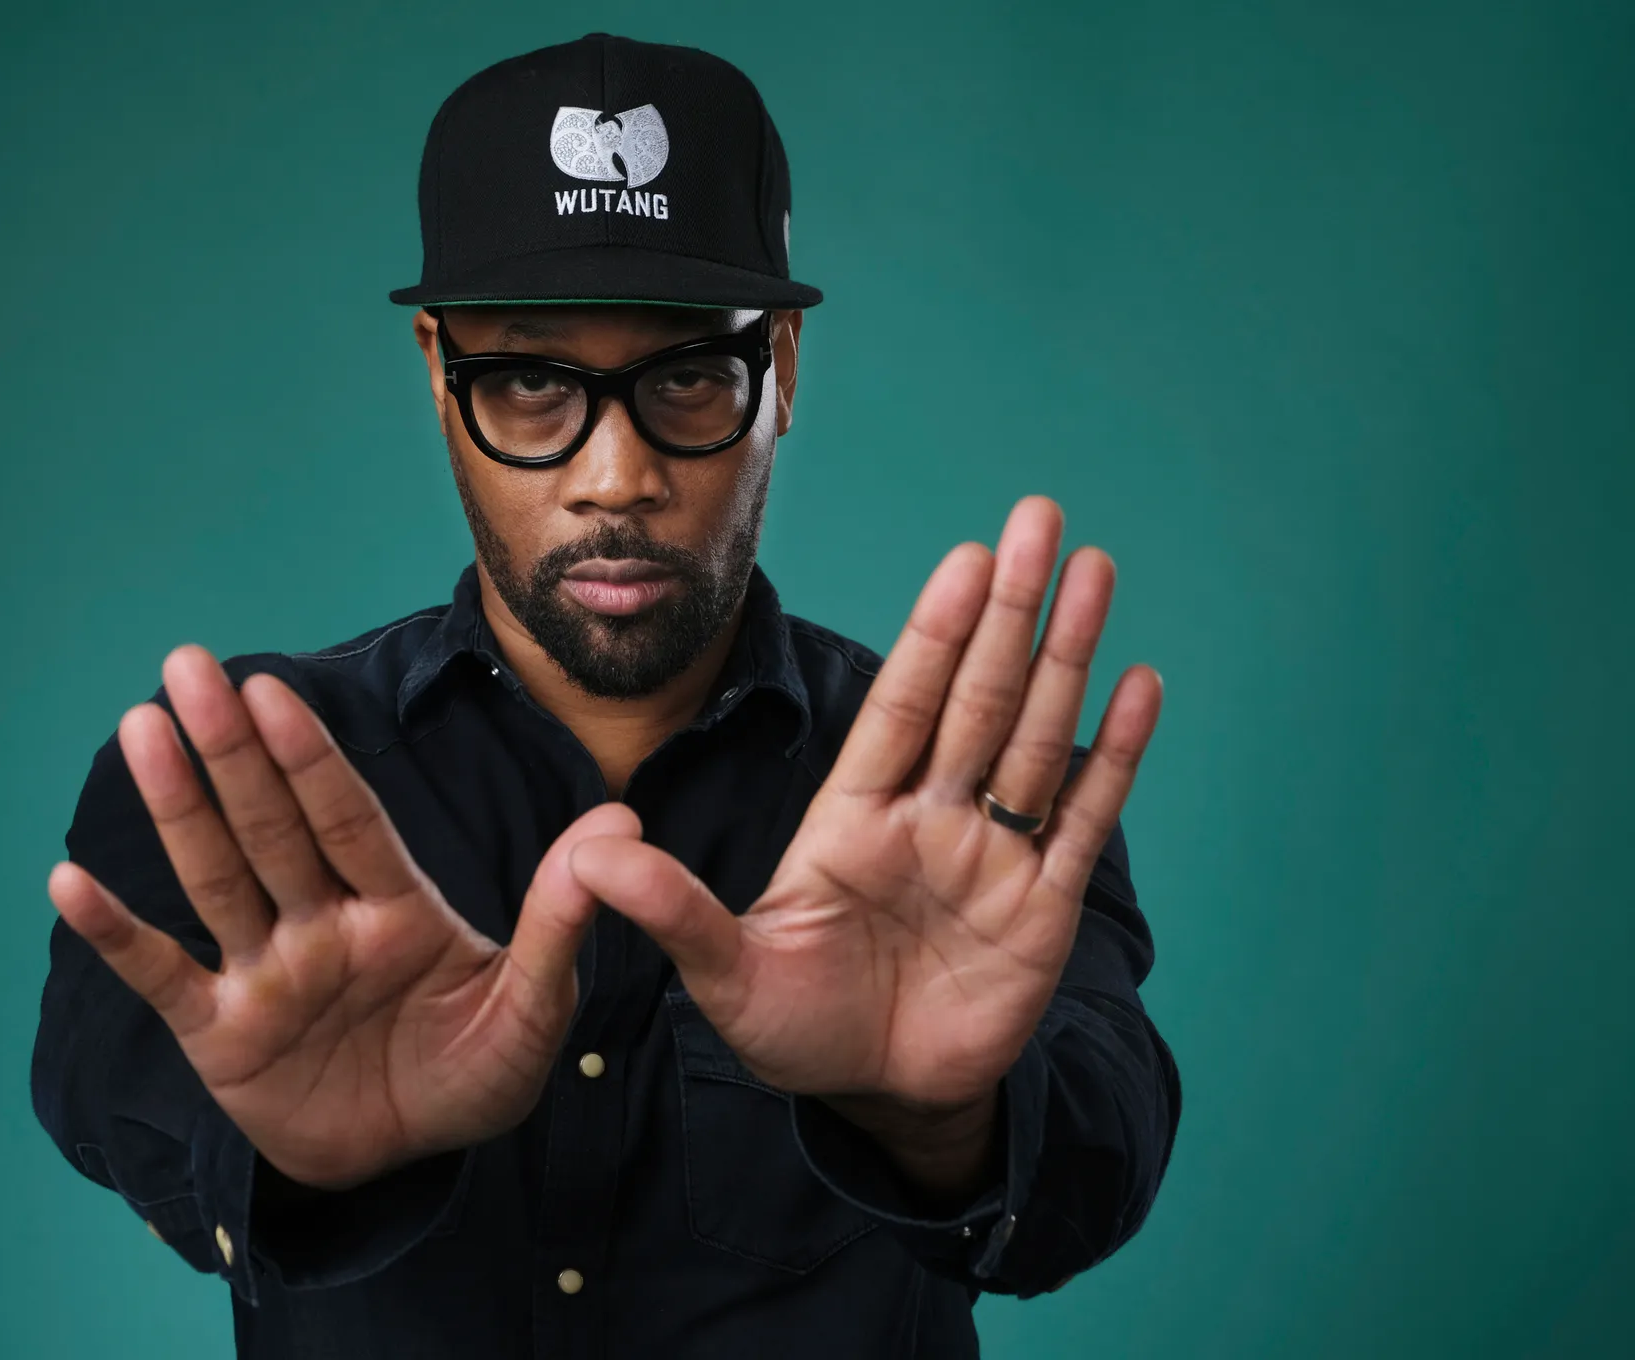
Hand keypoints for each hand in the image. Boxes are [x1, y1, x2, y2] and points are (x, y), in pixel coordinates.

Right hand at [46, 645, 632, 1189]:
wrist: (414, 1157)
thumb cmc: (474, 1069)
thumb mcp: (533, 1005)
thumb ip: (560, 919)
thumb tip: (620, 826)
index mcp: (395, 905)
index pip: (347, 818)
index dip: (310, 757)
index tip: (275, 690)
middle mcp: (319, 922)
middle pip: (271, 826)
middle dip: (232, 749)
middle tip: (188, 666)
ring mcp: (265, 973)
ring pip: (216, 879)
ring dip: (177, 810)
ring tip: (140, 729)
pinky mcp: (222, 1036)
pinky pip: (163, 977)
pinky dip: (119, 935)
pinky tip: (71, 882)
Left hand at [569, 496, 1161, 1119]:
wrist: (873, 1095)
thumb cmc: (793, 1026)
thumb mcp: (723, 972)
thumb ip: (670, 910)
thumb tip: (588, 852)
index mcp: (853, 816)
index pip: (900, 707)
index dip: (933, 635)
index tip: (966, 558)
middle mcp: (928, 818)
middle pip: (976, 699)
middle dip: (1010, 613)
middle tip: (1041, 521)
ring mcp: (990, 857)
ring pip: (1036, 739)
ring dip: (1065, 658)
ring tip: (1094, 573)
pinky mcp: (1043, 908)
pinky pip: (1084, 820)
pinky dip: (1114, 756)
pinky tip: (1137, 685)